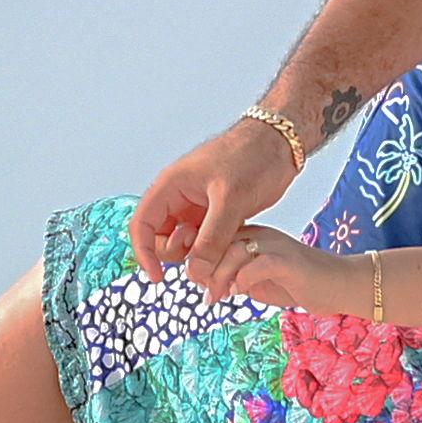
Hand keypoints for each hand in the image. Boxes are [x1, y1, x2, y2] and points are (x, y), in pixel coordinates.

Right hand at [129, 118, 300, 293]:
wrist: (279, 145)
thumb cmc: (252, 158)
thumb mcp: (231, 200)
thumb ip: (212, 238)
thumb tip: (195, 272)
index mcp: (171, 187)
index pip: (141, 225)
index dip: (143, 253)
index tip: (158, 277)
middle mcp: (179, 198)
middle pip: (161, 239)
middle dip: (178, 255)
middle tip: (205, 255)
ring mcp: (197, 207)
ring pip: (185, 244)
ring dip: (198, 256)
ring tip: (224, 251)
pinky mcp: (216, 215)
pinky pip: (205, 241)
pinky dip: (214, 252)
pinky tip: (232, 250)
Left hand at [208, 222, 344, 312]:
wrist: (338, 285)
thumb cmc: (296, 283)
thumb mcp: (257, 282)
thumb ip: (234, 278)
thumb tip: (207, 284)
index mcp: (252, 237)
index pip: (216, 238)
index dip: (201, 259)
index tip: (198, 283)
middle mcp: (261, 235)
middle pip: (221, 241)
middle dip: (206, 270)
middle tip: (207, 296)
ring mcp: (276, 245)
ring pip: (235, 250)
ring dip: (220, 276)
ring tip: (218, 297)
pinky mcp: (289, 260)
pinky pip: (259, 263)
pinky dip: (244, 278)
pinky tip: (239, 292)